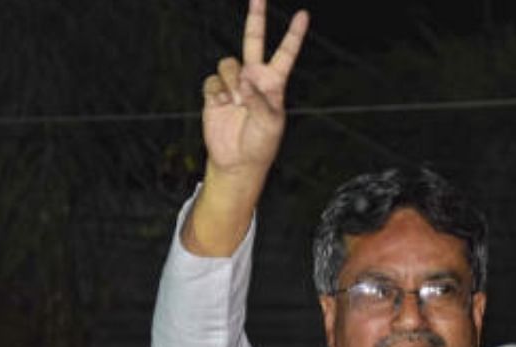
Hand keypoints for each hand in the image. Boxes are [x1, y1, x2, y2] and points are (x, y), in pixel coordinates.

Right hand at [201, 0, 308, 180]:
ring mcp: (233, 84)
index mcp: (274, 83)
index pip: (285, 53)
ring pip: (228, 63)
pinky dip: (216, 92)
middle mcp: (254, 78)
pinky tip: (221, 105)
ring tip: (235, 102)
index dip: (294, 35)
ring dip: (231, 81)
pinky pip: (212, 80)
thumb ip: (259, 99)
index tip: (303, 15)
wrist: (236, 161)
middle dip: (255, 17)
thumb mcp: (270, 123)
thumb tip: (243, 81)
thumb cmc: (260, 144)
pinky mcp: (214, 94)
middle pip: (254, 40)